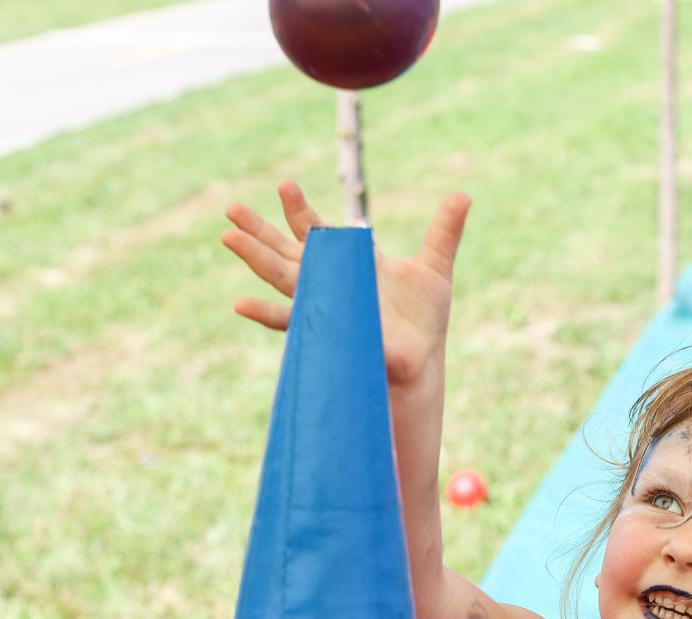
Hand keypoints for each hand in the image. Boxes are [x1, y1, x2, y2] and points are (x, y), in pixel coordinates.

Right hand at [222, 180, 470, 388]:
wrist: (422, 360)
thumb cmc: (424, 319)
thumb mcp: (434, 268)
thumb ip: (443, 232)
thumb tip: (463, 195)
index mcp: (349, 263)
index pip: (316, 232)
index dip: (299, 210)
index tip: (284, 185)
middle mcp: (329, 282)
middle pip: (286, 251)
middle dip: (260, 231)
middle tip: (231, 208)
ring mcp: (324, 305)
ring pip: (282, 278)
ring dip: (255, 259)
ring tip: (227, 237)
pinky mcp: (327, 329)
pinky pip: (290, 322)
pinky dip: (266, 314)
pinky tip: (239, 304)